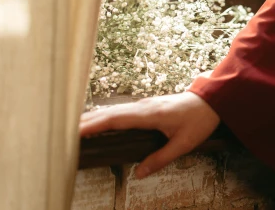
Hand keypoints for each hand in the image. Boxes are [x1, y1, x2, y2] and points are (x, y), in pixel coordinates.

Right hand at [79, 92, 219, 178]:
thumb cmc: (199, 120)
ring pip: (113, 111)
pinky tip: (98, 122)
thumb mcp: (183, 144)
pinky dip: (105, 116)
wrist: (213, 100)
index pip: (114, 119)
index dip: (93, 124)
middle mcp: (143, 107)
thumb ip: (161, 158)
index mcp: (149, 115)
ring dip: (94, 118)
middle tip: (61, 131)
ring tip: (72, 128)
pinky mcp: (147, 107)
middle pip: (108, 113)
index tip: (73, 131)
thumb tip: (139, 173)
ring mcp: (144, 105)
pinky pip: (121, 111)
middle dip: (85, 121)